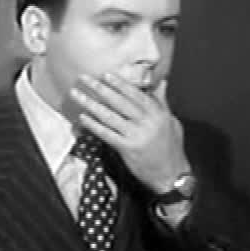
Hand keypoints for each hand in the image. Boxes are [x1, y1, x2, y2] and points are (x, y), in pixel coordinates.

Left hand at [70, 72, 190, 193]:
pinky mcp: (128, 149)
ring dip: (91, 104)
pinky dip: (94, 125)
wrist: (172, 175)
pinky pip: (107, 134)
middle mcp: (147, 122)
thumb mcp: (171, 122)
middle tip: (85, 78)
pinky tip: (83, 117)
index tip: (106, 74)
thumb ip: (162, 102)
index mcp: (157, 113)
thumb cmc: (172, 149)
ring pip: (110, 116)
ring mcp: (137, 135)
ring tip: (77, 95)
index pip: (136, 94)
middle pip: (120, 102)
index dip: (120, 84)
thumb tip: (161, 83)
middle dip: (101, 89)